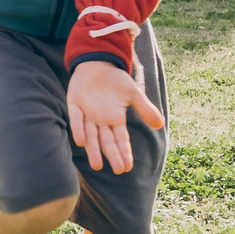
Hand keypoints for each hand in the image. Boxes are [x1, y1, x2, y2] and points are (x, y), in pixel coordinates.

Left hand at [66, 60, 166, 175]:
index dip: (124, 152)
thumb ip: (145, 109)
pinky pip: (76, 119)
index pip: (120, 139)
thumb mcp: (133, 93)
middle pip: (106, 141)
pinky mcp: (74, 103)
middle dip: (112, 155)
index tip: (128, 167)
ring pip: (90, 135)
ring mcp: (87, 113)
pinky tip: (81, 141)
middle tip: (118, 171)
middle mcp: (101, 120)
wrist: (98, 62)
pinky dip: (78, 129)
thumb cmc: (115, 80)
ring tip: (97, 166)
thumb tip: (160, 125)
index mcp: (115, 119)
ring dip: (93, 150)